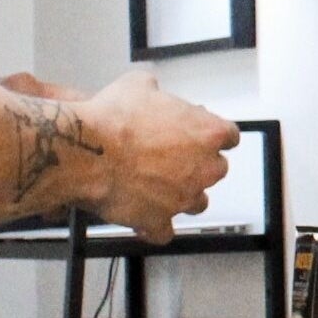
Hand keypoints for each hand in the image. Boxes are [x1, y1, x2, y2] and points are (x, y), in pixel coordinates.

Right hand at [76, 69, 238, 239]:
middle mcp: (203, 167)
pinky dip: (155, 227)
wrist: (88, 151)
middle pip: (216, 170)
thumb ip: (155, 89)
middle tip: (174, 159)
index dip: (213, 135)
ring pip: (198, 202)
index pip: (230, 136)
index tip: (202, 136)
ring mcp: (183, 197)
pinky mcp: (159, 220)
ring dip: (183, 196)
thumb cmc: (114, 119)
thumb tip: (150, 88)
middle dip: (199, 165)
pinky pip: (164, 232)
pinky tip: (144, 220)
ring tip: (160, 188)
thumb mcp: (137, 85)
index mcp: (207, 132)